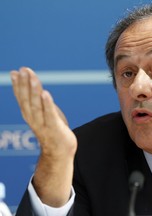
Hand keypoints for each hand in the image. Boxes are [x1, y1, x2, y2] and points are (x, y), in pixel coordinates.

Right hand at [10, 67, 76, 205]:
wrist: (60, 152)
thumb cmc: (52, 130)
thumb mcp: (43, 113)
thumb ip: (38, 101)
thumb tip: (34, 84)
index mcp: (30, 115)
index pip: (22, 98)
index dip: (18, 85)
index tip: (16, 72)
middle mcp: (33, 119)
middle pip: (27, 100)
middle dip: (25, 84)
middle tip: (23, 70)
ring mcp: (43, 124)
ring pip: (37, 106)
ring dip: (34, 91)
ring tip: (33, 79)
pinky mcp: (54, 128)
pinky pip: (50, 115)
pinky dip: (47, 104)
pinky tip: (46, 94)